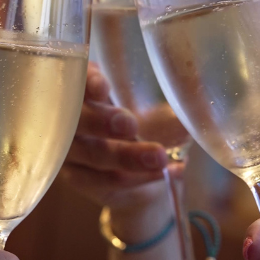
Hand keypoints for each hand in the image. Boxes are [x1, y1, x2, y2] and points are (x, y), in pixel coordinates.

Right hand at [59, 62, 168, 210]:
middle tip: (130, 124)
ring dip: (127, 156)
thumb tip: (194, 92)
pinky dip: (138, 177)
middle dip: (102, 122)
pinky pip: (105, 180)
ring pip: (93, 154)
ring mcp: (68, 151)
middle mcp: (64, 118)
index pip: (72, 79)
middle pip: (75, 120)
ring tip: (160, 157)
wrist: (134, 173)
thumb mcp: (149, 106)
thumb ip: (161, 98)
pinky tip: (166, 172)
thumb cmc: (138, 125)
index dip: (85, 82)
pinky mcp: (78, 178)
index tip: (103, 87)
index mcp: (80, 88)